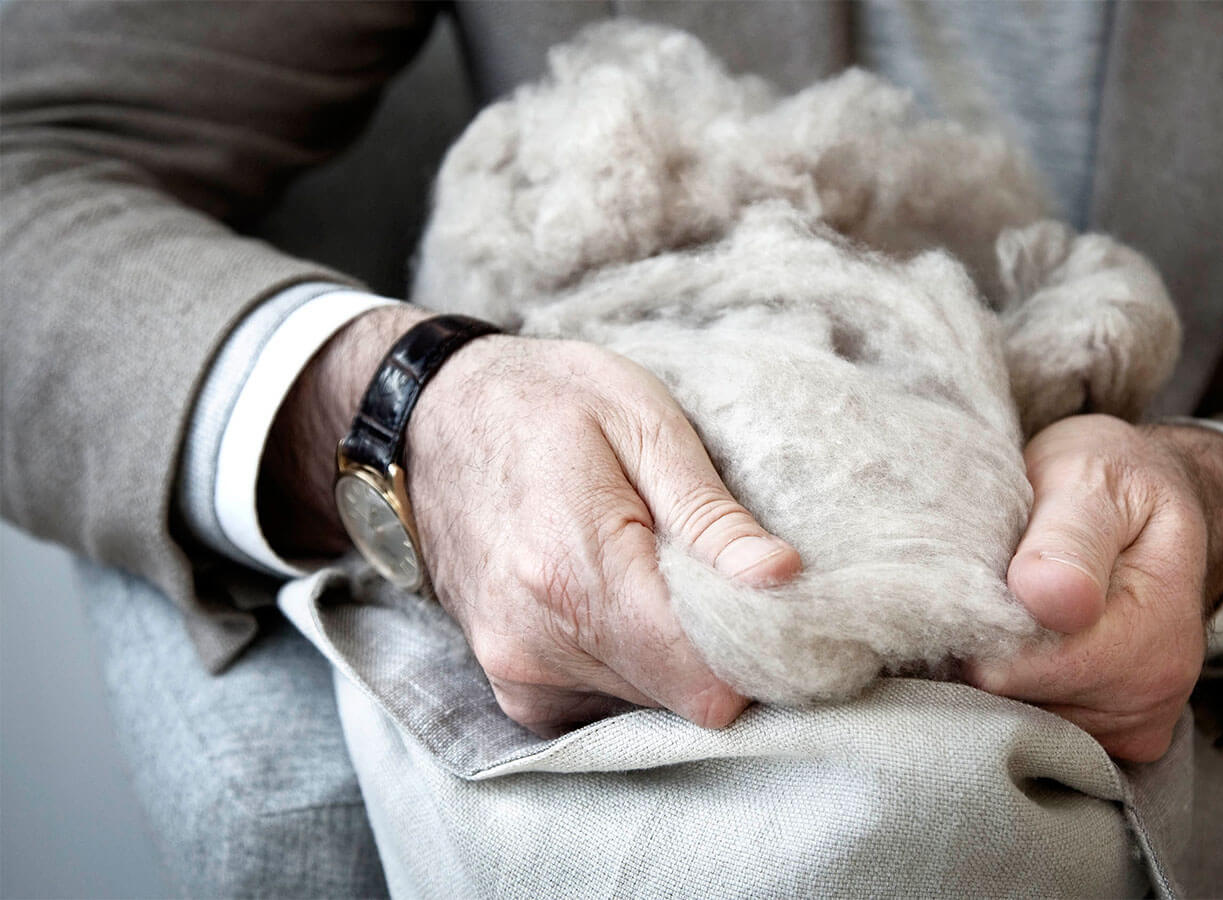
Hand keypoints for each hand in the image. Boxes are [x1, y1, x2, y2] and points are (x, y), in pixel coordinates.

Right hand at [262, 306, 800, 735]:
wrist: (430, 415)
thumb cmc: (544, 401)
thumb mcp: (642, 421)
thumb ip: (710, 515)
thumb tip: (784, 579)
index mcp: (578, 574)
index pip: (707, 680)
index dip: (760, 651)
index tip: (776, 604)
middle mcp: (539, 644)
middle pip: (684, 699)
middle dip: (723, 649)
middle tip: (724, 573)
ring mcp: (517, 672)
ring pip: (650, 706)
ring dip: (676, 654)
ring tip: (663, 573)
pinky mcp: (511, 684)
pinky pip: (605, 704)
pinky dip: (632, 663)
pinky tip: (626, 600)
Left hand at [964, 414, 1222, 761]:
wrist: (1151, 503)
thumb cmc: (1113, 481)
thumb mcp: (1091, 478)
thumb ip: (1071, 536)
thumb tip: (1051, 597)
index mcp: (1154, 631)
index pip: (1020, 670)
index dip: (980, 626)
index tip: (975, 576)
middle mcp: (1155, 693)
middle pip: (1016, 704)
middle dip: (987, 650)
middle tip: (996, 581)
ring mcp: (1135, 724)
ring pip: (1021, 721)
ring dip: (999, 670)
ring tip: (1013, 605)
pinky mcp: (1114, 738)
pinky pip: (1037, 733)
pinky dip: (1016, 691)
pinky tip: (1024, 640)